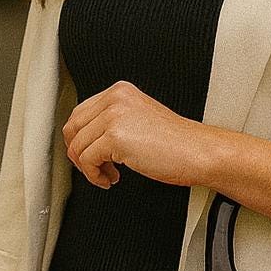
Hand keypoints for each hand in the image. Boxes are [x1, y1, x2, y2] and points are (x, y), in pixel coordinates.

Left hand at [62, 79, 209, 188]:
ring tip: (107, 175)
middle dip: (78, 153)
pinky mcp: (115, 137)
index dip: (80, 138)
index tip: (90, 154)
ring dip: (88, 168)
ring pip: (77, 146)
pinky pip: (87, 160)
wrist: (198, 152)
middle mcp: (115, 98)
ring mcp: (114, 116)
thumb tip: (84, 139)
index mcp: (120, 91)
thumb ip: (112, 121)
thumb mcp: (139, 119)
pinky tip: (112, 179)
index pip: (80, 112)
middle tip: (94, 167)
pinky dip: (94, 176)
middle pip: (72, 128)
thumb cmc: (176, 143)